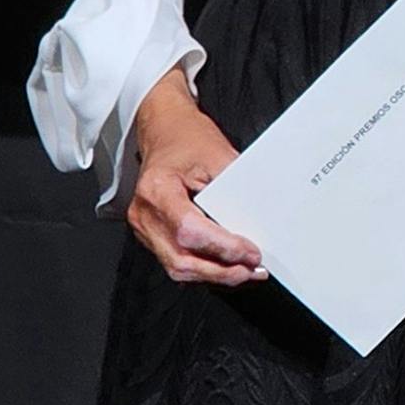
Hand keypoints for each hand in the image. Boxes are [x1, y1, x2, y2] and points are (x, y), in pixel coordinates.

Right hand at [126, 73, 265, 286]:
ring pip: (177, 266)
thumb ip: (236, 193)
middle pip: (181, 259)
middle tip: (253, 270)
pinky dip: (202, 267)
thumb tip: (260, 223)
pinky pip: (175, 260)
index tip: (251, 252)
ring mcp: (144, 227)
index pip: (190, 231)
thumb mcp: (218, 156)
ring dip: (213, 275)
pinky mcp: (152, 234)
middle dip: (221, 271)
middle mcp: (144, 214)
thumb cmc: (187, 139)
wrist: (165, 130)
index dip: (223, 247)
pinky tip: (225, 266)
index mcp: (157, 190)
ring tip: (244, 272)